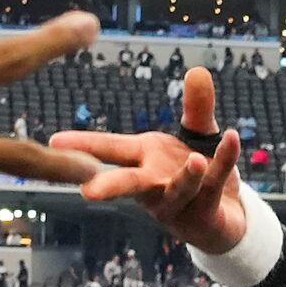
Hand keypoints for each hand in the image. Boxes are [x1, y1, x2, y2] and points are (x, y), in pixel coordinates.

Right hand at [52, 68, 251, 254]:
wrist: (228, 216)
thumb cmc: (201, 175)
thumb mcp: (197, 136)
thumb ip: (196, 107)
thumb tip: (197, 70)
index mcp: (142, 161)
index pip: (109, 150)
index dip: (82, 145)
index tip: (54, 141)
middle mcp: (153, 186)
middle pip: (128, 185)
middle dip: (109, 187)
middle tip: (87, 193)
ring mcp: (176, 205)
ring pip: (176, 192)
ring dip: (185, 179)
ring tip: (196, 162)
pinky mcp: (204, 215)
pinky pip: (213, 185)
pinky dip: (224, 160)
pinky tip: (231, 138)